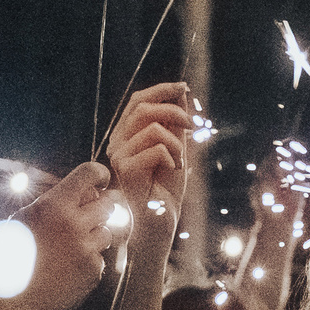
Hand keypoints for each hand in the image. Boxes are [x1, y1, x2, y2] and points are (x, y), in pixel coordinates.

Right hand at [13, 161, 116, 309]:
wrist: (11, 299)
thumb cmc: (12, 256)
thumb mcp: (24, 220)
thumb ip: (54, 204)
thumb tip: (86, 192)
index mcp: (53, 205)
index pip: (89, 173)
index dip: (99, 174)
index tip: (101, 180)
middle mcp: (74, 224)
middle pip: (107, 204)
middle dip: (98, 210)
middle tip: (82, 220)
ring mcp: (86, 248)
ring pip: (106, 232)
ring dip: (92, 237)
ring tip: (66, 249)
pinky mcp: (93, 270)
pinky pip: (99, 258)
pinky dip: (87, 261)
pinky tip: (66, 269)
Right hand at [104, 82, 190, 219]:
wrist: (160, 221)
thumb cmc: (166, 188)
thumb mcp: (176, 148)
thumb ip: (175, 123)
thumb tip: (180, 92)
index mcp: (126, 134)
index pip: (138, 100)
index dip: (161, 90)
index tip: (184, 88)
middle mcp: (117, 142)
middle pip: (143, 107)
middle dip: (174, 112)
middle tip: (192, 127)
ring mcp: (118, 155)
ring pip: (153, 128)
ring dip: (178, 143)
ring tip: (181, 161)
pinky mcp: (125, 169)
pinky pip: (157, 148)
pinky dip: (173, 157)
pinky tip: (172, 171)